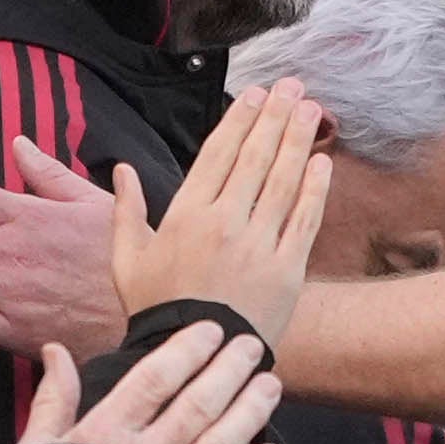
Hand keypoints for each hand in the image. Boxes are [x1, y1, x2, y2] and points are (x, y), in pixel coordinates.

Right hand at [15, 318, 282, 443]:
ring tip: (270, 386)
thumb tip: (56, 349)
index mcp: (107, 433)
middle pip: (198, 406)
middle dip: (229, 372)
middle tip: (253, 346)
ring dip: (250, 413)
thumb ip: (53, 398)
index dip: (187, 352)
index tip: (212, 331)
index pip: (155, 380)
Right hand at [111, 77, 328, 345]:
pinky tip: (323, 162)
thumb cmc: (157, 309)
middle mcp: (226, 223)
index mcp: (187, 215)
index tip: (257, 94)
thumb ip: (125, 211)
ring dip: (300, 140)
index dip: (241, 119)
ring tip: (311, 110)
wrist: (194, 357)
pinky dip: (316, 188)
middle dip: (276, 116)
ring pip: (285, 181)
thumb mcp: (127, 261)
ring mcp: (260, 245)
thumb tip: (121, 170)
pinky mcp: (287, 270)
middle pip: (257, 157)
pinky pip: (305, 220)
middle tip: (293, 86)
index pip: (219, 153)